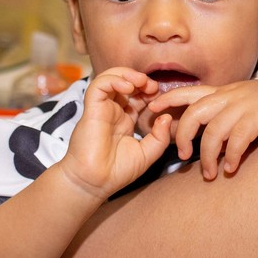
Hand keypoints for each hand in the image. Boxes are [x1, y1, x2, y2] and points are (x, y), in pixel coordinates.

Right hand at [56, 67, 171, 199]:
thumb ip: (159, 137)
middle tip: (153, 87)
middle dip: (141, 80)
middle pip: (125, 82)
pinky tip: (128, 86)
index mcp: (125, 120)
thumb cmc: (117, 171)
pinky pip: (99, 84)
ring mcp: (102, 108)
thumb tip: (166, 116)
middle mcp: (113, 111)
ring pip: (111, 78)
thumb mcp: (147, 154)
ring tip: (141, 82)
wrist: (95, 182)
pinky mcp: (91, 108)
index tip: (161, 97)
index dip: (150, 91)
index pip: (138, 96)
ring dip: (127, 74)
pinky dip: (114, 79)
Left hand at [147, 77, 257, 179]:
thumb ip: (223, 117)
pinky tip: (232, 168)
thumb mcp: (243, 104)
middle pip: (194, 113)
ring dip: (207, 156)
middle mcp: (229, 97)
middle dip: (182, 136)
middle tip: (182, 157)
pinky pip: (238, 139)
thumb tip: (205, 142)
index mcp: (223, 92)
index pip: (188, 92)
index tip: (152, 111)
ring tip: (209, 174)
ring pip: (213, 131)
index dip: (168, 99)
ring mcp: (244, 106)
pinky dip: (231, 156)